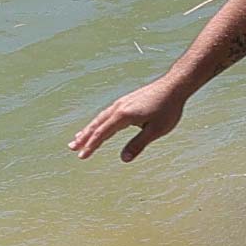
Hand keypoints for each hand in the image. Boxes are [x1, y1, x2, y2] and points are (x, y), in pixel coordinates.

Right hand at [68, 77, 188, 160]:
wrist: (174, 85)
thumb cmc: (168, 109)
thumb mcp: (156, 130)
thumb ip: (138, 144)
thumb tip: (123, 159)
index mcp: (124, 115)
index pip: (103, 133)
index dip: (91, 146)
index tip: (81, 156)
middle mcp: (119, 107)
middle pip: (97, 124)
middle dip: (84, 137)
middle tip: (71, 148)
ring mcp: (121, 103)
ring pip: (101, 118)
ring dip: (89, 129)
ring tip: (78, 138)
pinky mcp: (126, 101)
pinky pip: (107, 113)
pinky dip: (99, 121)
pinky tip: (98, 126)